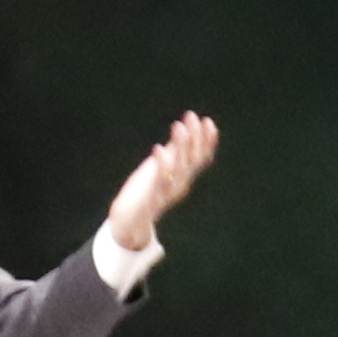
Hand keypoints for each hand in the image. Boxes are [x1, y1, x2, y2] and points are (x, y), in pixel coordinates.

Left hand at [101, 107, 219, 256]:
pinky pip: (160, 182)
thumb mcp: (162, 166)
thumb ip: (173, 150)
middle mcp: (180, 185)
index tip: (208, 121)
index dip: (207, 141)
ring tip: (178, 126)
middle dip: (195, 137)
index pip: (202, 158)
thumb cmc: (146, 190)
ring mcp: (168, 193)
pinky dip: (162, 165)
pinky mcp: (153, 199)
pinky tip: (158, 148)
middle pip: (194, 160)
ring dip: (181, 147)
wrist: (129, 220)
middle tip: (191, 116)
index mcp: (184, 178)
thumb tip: (182, 129)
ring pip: (180, 168)